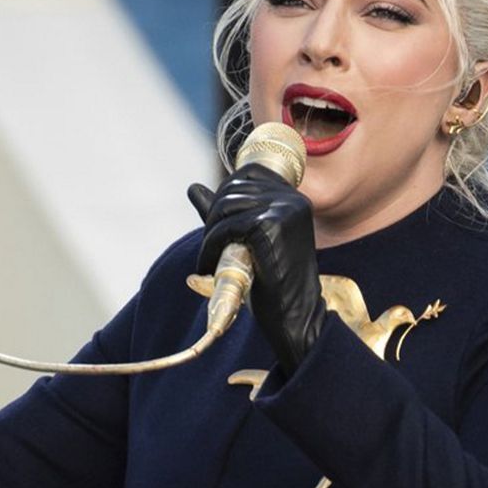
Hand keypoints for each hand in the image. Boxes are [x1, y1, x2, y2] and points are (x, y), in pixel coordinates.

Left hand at [188, 164, 325, 375]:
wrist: (295, 316)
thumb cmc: (272, 281)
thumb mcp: (248, 240)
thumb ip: (224, 213)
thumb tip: (193, 188)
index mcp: (293, 198)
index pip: (247, 172)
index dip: (224, 195)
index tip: (218, 226)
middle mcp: (292, 198)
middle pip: (233, 188)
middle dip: (213, 216)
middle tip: (210, 248)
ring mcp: (284, 210)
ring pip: (226, 205)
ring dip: (210, 233)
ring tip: (209, 259)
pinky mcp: (270, 226)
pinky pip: (226, 227)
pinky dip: (210, 247)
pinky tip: (209, 266)